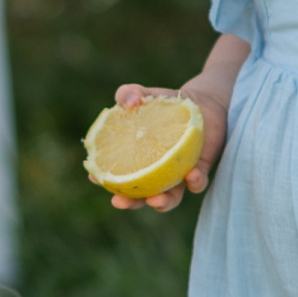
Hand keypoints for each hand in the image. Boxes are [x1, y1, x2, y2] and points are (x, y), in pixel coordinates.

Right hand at [100, 81, 226, 212]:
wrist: (204, 104)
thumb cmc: (168, 104)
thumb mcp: (146, 96)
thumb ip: (130, 94)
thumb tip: (129, 103)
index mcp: (139, 162)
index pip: (118, 177)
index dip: (105, 181)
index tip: (93, 177)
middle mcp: (157, 175)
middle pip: (141, 197)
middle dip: (130, 202)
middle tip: (118, 201)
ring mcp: (179, 176)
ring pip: (170, 198)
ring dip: (162, 203)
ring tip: (155, 200)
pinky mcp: (201, 170)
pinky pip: (198, 183)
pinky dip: (194, 182)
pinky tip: (190, 175)